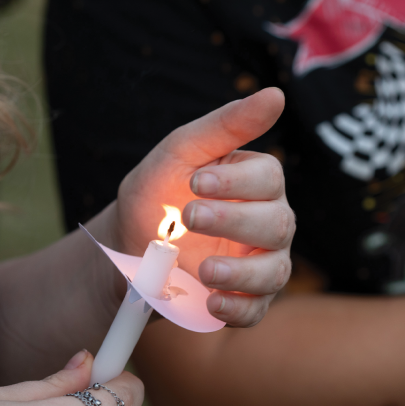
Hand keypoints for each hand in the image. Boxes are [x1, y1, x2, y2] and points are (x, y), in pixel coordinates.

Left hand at [113, 88, 292, 326]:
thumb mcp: (180, 152)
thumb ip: (226, 125)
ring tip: (202, 270)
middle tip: (189, 217)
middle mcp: (267, 222)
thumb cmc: (157, 193)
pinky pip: (256, 311)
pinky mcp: (245, 300)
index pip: (268, 178)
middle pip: (277, 224)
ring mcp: (260, 265)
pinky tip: (210, 302)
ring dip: (240, 273)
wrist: (127, 247)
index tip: (196, 182)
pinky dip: (236, 310)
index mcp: (255, 183)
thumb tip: (276, 94)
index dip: (236, 182)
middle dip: (233, 222)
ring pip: (274, 271)